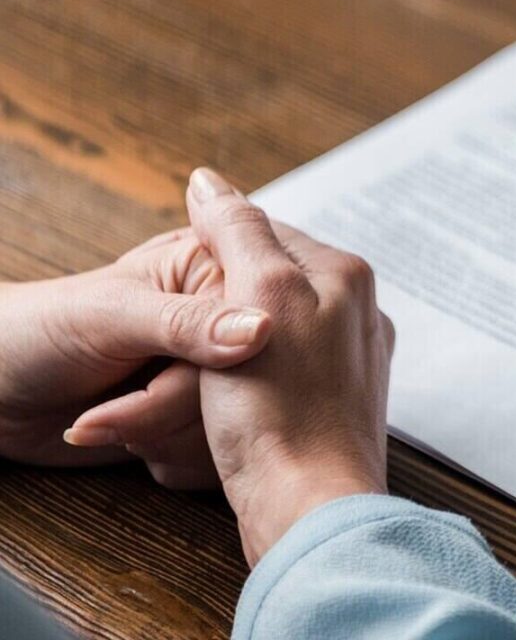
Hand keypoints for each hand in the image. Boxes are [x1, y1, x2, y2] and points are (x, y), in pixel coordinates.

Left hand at [0, 229, 271, 487]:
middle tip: (116, 411)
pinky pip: (222, 454)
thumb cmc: (37, 332)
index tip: (160, 381)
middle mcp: (225, 320)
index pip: (256, 327)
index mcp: (214, 270)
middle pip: (247, 385)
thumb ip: (187, 323)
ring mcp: (215, 373)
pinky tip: (134, 443)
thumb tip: (263, 330)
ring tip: (113, 421)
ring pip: (238, 427)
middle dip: (174, 411)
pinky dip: (173, 461)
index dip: (212, 369)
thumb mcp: (111, 318)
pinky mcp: (203, 418)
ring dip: (167, 439)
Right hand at [180, 168, 393, 564]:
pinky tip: (218, 406)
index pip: (265, 230)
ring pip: (264, 331)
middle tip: (175, 341)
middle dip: (214, 304)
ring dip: (217, 349)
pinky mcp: (330, 408)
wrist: (310, 509)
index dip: (209, 248)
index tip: (174, 282)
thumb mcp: (257, 296)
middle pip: (265, 282)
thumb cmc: (282, 409)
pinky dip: (237, 385)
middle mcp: (357, 313)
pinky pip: (274, 377)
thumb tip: (209, 181)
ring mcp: (348, 363)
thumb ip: (239, 231)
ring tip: (189, 377)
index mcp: (345, 275)